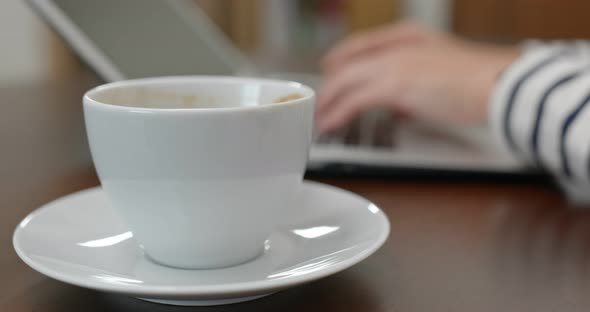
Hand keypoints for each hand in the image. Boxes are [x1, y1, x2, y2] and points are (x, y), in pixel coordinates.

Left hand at [316, 21, 520, 132]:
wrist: (497, 84)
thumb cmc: (478, 81)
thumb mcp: (439, 73)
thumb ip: (414, 86)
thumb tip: (400, 107)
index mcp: (407, 36)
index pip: (361, 45)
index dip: (340, 60)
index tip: (330, 72)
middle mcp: (396, 46)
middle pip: (347, 63)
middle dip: (330, 85)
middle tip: (321, 102)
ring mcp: (393, 63)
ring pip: (345, 81)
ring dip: (329, 101)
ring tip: (321, 118)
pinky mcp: (394, 85)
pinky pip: (354, 100)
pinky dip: (338, 112)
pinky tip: (331, 123)